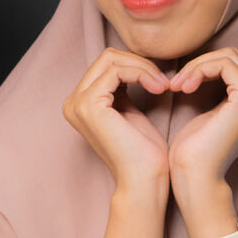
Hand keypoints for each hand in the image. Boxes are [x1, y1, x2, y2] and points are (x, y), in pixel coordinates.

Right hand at [62, 48, 171, 188]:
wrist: (144, 180)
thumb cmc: (143, 152)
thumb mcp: (129, 110)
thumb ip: (123, 88)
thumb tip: (132, 62)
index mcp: (79, 103)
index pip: (106, 64)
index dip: (136, 66)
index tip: (161, 82)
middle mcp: (72, 102)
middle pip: (107, 57)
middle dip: (140, 63)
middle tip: (164, 82)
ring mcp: (77, 103)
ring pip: (112, 60)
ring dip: (144, 68)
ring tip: (164, 86)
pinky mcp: (89, 104)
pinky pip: (118, 71)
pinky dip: (142, 74)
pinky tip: (159, 89)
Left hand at [166, 47, 237, 208]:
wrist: (196, 176)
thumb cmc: (195, 150)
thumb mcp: (210, 111)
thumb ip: (218, 88)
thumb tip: (208, 62)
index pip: (236, 65)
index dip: (205, 67)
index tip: (180, 84)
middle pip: (234, 57)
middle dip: (200, 64)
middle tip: (177, 84)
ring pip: (228, 57)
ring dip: (197, 67)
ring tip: (179, 86)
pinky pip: (224, 64)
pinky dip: (199, 69)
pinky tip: (184, 88)